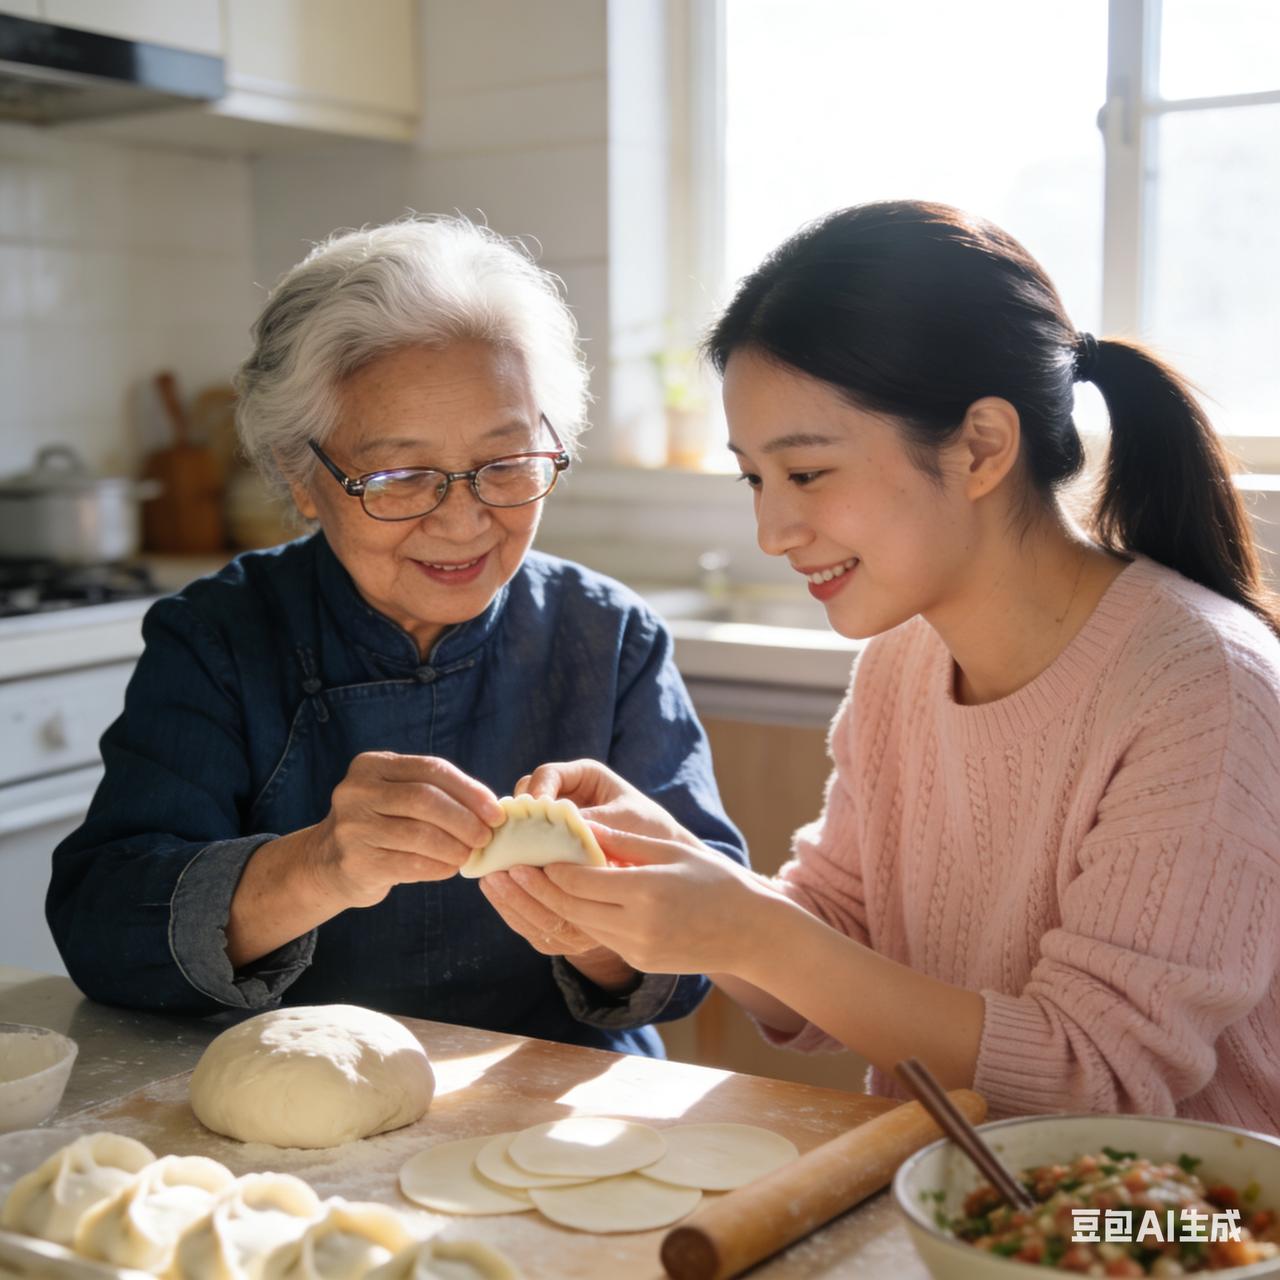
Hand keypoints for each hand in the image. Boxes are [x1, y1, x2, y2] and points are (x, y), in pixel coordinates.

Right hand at [303, 752, 503, 907]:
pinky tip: (449, 868)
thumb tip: (491, 808)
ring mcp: (352, 827)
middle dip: (464, 819)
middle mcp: (356, 791)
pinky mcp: (356, 862)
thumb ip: (436, 793)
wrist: (328, 863)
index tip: (495, 811)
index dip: (469, 790)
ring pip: (420, 834)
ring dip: (455, 847)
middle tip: (485, 836)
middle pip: (426, 799)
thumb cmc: (380, 825)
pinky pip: (410, 864)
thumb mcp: (397, 795)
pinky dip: (438, 867)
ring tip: (469, 854)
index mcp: (372, 765)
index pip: (431, 769)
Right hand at [516, 759, 701, 849]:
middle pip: (528, 792)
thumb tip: (558, 830)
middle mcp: (567, 792)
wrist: (659, 858)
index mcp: (584, 774)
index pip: (548, 774)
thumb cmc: (649, 829)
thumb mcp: (623, 821)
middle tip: (522, 835)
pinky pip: (533, 841)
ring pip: (526, 817)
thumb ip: (593, 821)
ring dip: (521, 833)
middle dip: (522, 812)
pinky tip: (529, 867)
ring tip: (524, 853)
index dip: (538, 791)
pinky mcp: (556, 841)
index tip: (538, 813)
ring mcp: (559, 816)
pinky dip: (528, 851)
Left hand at [539, 823, 775, 975]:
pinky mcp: (638, 960)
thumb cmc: (714, 880)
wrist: (751, 932)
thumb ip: (622, 840)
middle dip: (533, 887)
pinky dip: (573, 917)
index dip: (546, 865)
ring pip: (576, 924)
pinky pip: (596, 936)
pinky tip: (557, 899)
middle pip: (568, 906)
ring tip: (518, 883)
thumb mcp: (669, 850)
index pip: (578, 880)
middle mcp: (637, 926)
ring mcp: (636, 949)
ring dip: (545, 905)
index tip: (522, 848)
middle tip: (503, 867)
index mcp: (645, 892)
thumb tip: (578, 824)